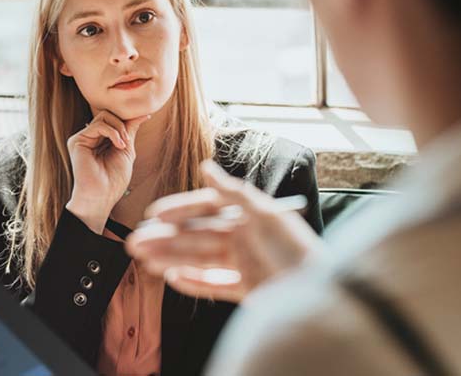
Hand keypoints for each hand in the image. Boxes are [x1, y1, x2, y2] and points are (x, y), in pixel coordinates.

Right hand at [66, 110, 149, 233]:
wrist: (102, 196)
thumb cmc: (114, 179)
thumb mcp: (127, 150)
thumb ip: (130, 131)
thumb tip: (142, 114)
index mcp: (100, 140)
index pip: (114, 120)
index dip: (128, 119)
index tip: (146, 117)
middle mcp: (90, 138)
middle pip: (108, 115)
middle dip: (123, 124)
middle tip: (128, 142)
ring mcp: (83, 139)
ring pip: (104, 116)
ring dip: (119, 128)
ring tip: (123, 145)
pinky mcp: (77, 141)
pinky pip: (99, 125)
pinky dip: (113, 132)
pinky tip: (118, 145)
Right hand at [126, 160, 325, 302]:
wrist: (324, 292)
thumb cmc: (298, 248)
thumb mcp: (266, 213)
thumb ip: (233, 192)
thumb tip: (206, 168)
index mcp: (247, 217)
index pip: (206, 210)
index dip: (180, 210)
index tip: (154, 214)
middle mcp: (243, 238)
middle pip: (196, 237)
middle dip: (165, 239)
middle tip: (135, 242)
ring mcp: (244, 264)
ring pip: (199, 260)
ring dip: (171, 259)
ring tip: (145, 260)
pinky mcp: (247, 289)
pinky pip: (214, 285)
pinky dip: (193, 283)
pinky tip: (172, 279)